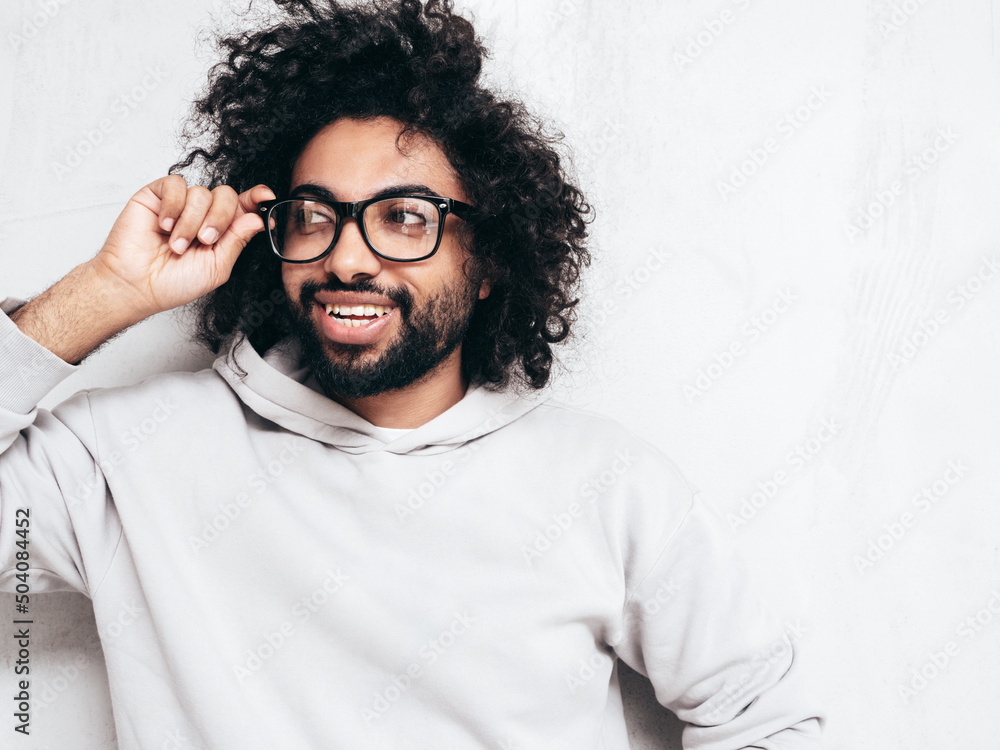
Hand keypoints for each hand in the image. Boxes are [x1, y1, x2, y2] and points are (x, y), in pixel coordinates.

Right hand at [91, 175, 274, 319]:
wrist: (136, 284)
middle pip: (226, 196)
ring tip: (177, 245)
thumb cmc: (173, 282)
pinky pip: (176, 185)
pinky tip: (165, 225)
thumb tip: (256, 218)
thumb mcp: (216, 267)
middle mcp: (203, 214)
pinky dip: (173, 206)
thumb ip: (237, 241)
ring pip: (201, 193)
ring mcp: (180, 204)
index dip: (256, 198)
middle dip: (220, 218)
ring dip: (191, 222)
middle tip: (205, 241)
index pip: (243, 207)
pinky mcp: (157, 195)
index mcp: (221, 231)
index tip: (266, 197)